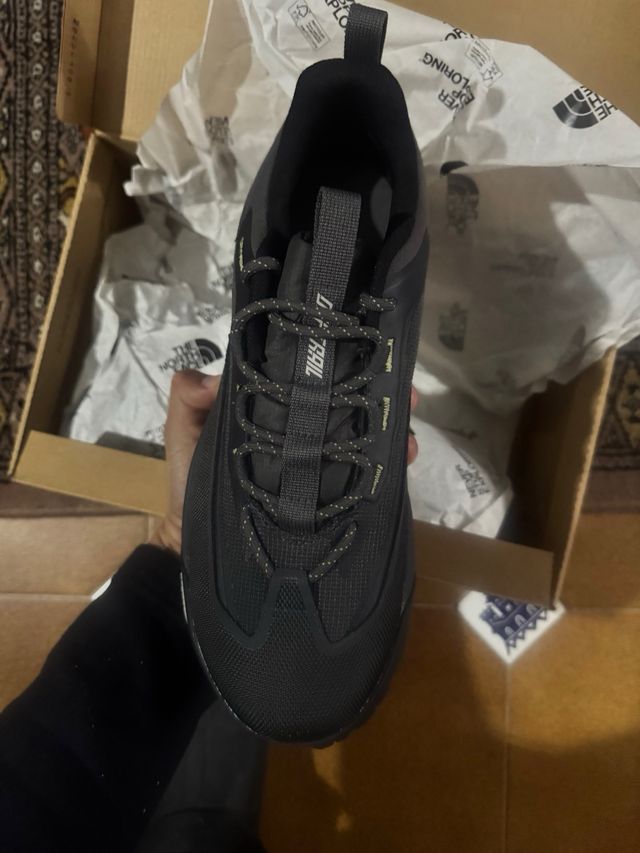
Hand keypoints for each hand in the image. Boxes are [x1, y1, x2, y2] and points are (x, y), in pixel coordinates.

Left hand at [151, 371, 419, 554]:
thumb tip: (216, 378)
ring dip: (390, 424)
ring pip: (361, 436)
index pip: (309, 380)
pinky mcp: (326, 495)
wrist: (198, 542)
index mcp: (272, 411)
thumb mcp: (183, 435)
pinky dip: (388, 463)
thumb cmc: (190, 486)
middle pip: (345, 405)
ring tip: (406, 423)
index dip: (336, 364)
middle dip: (378, 392)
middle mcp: (300, 432)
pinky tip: (405, 455)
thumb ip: (188, 400)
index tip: (359, 351)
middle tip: (403, 391)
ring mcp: (316, 464)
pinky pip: (362, 475)